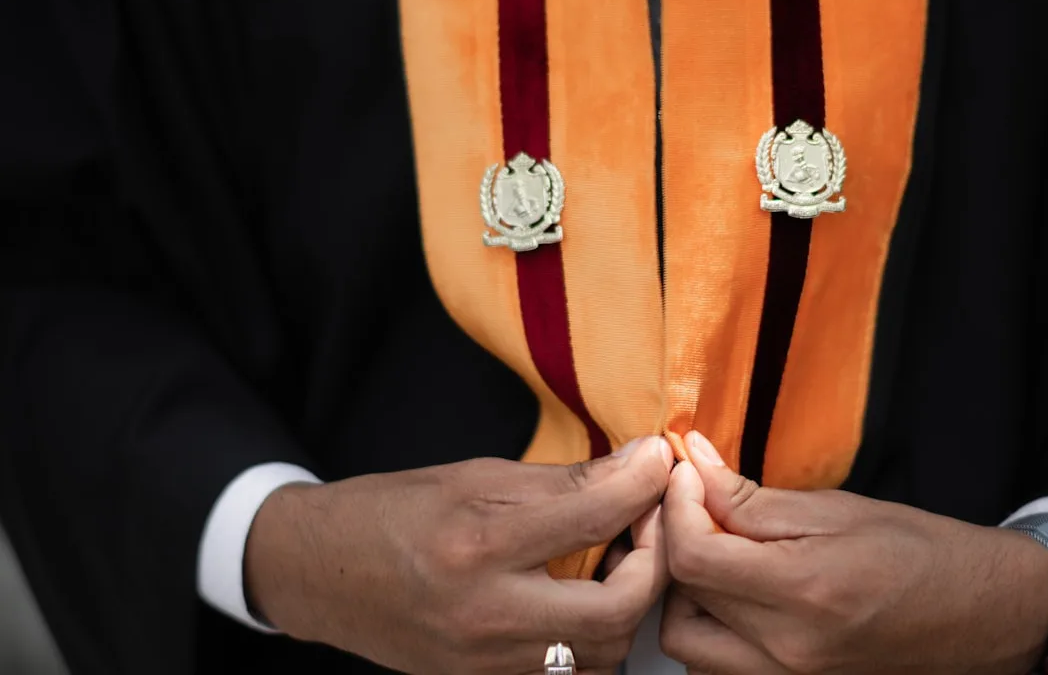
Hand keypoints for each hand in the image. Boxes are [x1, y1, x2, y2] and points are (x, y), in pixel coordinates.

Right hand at [244, 436, 672, 674]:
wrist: (320, 574)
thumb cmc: (394, 512)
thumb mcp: (474, 476)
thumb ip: (562, 479)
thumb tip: (639, 463)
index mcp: (478, 545)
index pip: (593, 515)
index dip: (644, 483)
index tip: (659, 462)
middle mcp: (485, 615)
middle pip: (617, 608)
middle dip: (654, 562)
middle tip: (651, 522)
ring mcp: (485, 663)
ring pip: (602, 652)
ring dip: (630, 603)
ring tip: (621, 557)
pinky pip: (569, 674)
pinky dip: (595, 638)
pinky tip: (587, 598)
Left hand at [660, 432, 1047, 674]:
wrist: (980, 614)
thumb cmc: (920, 553)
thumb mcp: (836, 509)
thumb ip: (753, 497)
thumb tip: (693, 463)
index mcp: (803, 591)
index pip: (694, 556)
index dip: (678, 508)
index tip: (689, 478)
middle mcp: (789, 649)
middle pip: (681, 603)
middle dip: (678, 549)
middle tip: (701, 513)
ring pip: (689, 646)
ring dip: (689, 598)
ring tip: (720, 558)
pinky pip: (718, 669)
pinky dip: (711, 633)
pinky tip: (737, 598)